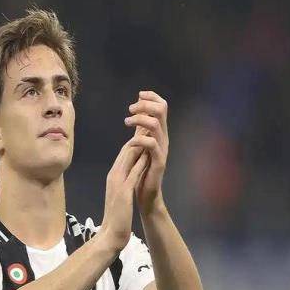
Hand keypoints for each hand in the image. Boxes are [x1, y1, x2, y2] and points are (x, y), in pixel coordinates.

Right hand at [100, 138, 149, 250]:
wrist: (110, 234)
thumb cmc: (116, 216)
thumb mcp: (120, 194)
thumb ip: (124, 181)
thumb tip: (132, 170)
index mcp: (113, 176)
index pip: (124, 154)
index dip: (134, 140)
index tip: (144, 129)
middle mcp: (113, 176)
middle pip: (126, 151)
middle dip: (137, 136)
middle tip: (147, 122)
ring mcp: (117, 183)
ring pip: (127, 159)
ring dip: (138, 144)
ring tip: (148, 132)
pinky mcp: (123, 192)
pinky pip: (132, 174)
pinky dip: (140, 163)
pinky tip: (148, 155)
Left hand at [125, 90, 168, 215]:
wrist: (146, 194)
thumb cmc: (141, 170)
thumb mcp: (140, 146)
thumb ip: (140, 130)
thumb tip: (137, 113)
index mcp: (159, 133)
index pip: (161, 106)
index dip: (151, 97)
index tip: (138, 95)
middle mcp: (163, 138)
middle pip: (161, 110)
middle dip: (145, 105)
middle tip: (130, 110)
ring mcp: (162, 149)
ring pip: (155, 125)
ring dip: (139, 119)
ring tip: (127, 122)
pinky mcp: (158, 162)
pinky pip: (151, 145)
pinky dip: (139, 140)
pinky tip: (130, 142)